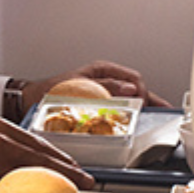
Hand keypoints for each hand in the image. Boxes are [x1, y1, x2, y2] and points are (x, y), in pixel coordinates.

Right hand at [0, 118, 92, 192]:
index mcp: (0, 127)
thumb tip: (15, 167)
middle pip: (43, 158)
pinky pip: (8, 190)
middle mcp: (1, 138)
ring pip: (31, 174)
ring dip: (51, 188)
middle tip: (85, 183)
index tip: (76, 169)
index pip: (39, 143)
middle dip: (67, 172)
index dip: (61, 158)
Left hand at [22, 61, 171, 110]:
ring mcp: (104, 92)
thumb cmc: (52, 90)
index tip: (144, 104)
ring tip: (155, 118)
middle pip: (136, 89)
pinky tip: (136, 122)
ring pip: (131, 99)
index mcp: (103, 70)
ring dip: (142, 108)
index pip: (133, 78)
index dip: (142, 91)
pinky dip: (129, 115)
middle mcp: (106, 80)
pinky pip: (120, 108)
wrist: (33, 100)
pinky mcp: (100, 104)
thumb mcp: (80, 86)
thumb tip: (130, 89)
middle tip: (160, 113)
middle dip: (148, 101)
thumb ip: (106, 87)